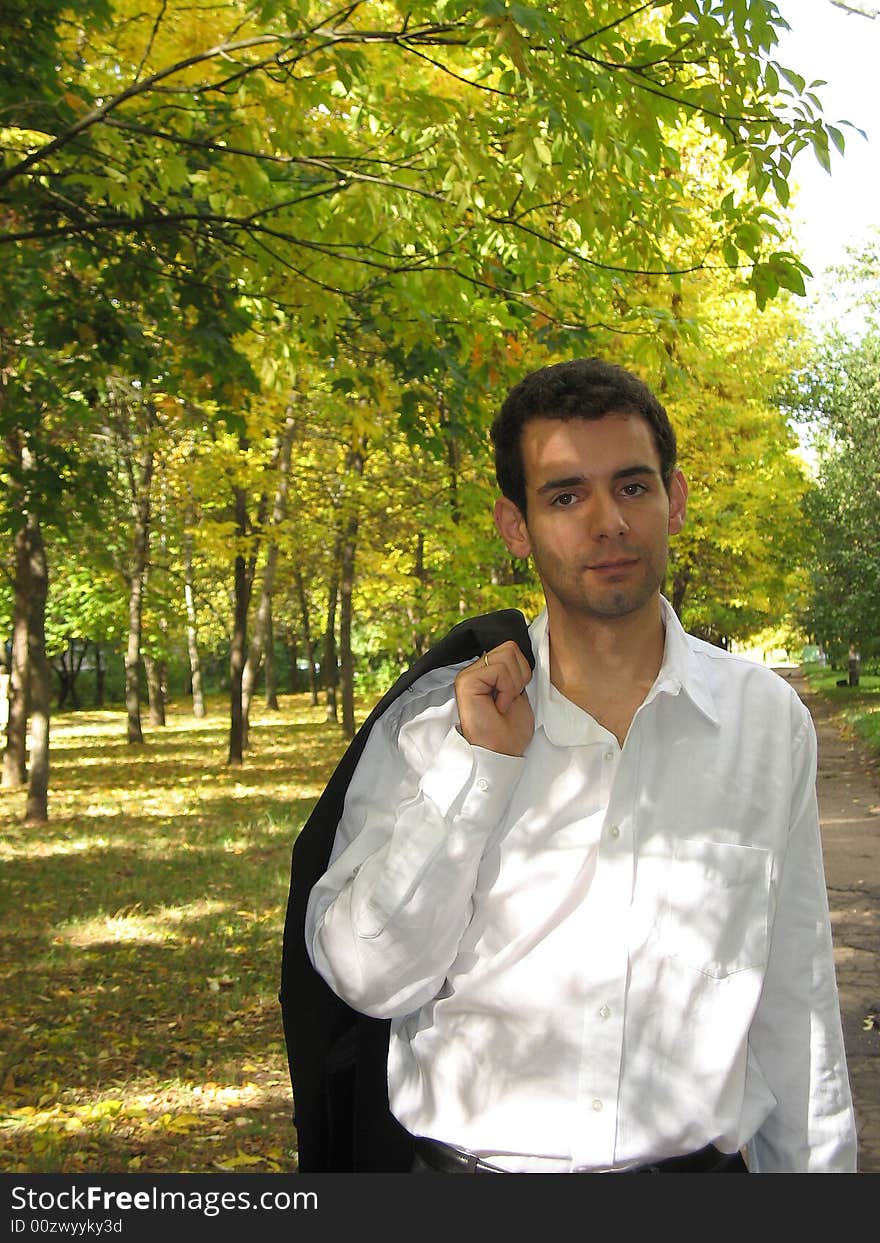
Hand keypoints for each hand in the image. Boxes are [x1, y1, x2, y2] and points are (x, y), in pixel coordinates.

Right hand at [454, 640, 534, 756]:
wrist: (502, 753)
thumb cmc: (511, 730)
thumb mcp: (519, 692)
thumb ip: (514, 669)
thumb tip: (518, 649)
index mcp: (485, 671)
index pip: (511, 648)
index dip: (522, 671)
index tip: (515, 696)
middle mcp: (473, 670)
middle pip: (510, 648)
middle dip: (519, 676)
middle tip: (509, 700)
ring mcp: (467, 675)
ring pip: (506, 655)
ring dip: (513, 684)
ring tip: (503, 703)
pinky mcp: (466, 682)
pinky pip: (499, 669)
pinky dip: (507, 689)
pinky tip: (499, 706)